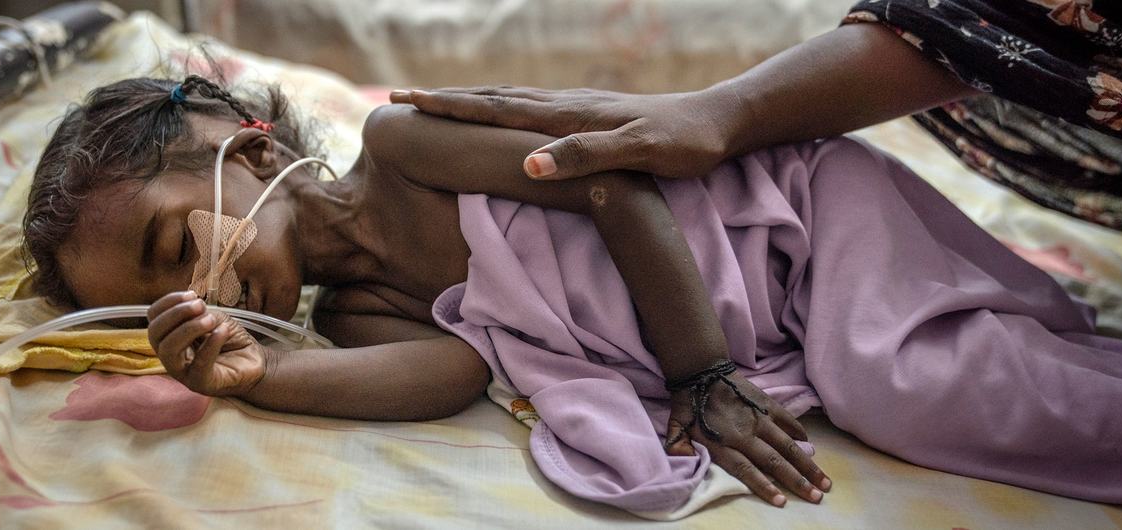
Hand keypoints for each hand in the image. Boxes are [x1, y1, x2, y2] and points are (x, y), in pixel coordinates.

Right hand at [148, 291, 269, 396]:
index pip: (153, 319)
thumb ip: (198, 313)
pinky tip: (222, 331)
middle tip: (200, 305)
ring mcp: (183, 373)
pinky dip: (210, 345)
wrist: (255, 361)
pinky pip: (199, 365)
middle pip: (154, 334)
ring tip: (211, 319)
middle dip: (176, 314)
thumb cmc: (229, 339)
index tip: (192, 294)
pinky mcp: (202, 384)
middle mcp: (170, 357)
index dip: (168, 303)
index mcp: (169, 337)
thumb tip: (191, 307)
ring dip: (188, 329)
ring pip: (169, 351)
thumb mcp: (212, 318)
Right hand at [389, 86, 735, 180]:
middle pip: (492, 98)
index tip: (407, 103)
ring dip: (469, 101)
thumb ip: (584, 157)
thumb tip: (527, 165)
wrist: (718, 122)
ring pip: (509, 100)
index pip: (495, 109)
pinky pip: (530, 108)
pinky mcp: (589, 114)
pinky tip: (502, 114)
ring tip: (438, 102)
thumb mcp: (638, 153)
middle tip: (402, 98)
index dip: (450, 108)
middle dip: (446, 100)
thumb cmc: (682, 144)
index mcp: (568, 115)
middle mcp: (565, 104)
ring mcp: (577, 106)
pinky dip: (500, 108)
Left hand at [664, 373, 830, 506]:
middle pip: (774, 461)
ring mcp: (757, 417)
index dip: (763, 485)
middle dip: (797, 480)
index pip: (746, 469)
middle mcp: (744, 433)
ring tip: (823, 480)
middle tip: (817, 496)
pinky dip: (798, 432)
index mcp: (722, 443)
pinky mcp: (765, 402)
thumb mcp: (676, 428)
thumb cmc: (688, 403)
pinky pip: (786, 419)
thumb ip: (679, 447)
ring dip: (807, 463)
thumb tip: (682, 461)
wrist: (700, 370)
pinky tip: (809, 444)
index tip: (782, 501)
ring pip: (787, 444)